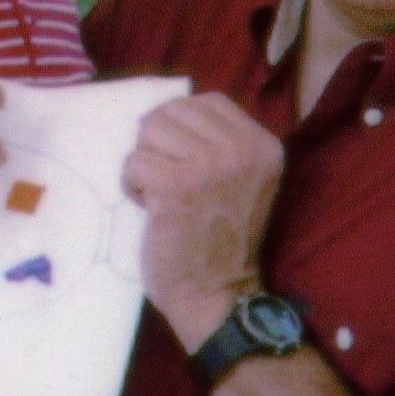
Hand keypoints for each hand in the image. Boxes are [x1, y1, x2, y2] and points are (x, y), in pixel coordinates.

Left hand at [122, 93, 284, 350]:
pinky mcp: (177, 185)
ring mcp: (210, 165)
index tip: (182, 161)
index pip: (206, 101)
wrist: (217, 294)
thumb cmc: (222, 239)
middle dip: (158, 145)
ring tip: (161, 194)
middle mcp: (242, 149)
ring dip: (144, 165)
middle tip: (168, 182)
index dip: (180, 125)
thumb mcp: (241, 178)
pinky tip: (150, 209)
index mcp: (262, 144)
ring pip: (148, 133)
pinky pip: (133, 162)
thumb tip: (165, 113)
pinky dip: (131, 186)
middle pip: (172, 112)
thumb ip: (220, 142)